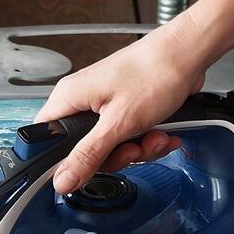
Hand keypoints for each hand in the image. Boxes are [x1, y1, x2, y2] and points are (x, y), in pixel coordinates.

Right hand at [36, 15, 209, 193]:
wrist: (188, 53)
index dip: (62, 162)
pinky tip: (162, 134)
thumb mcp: (119, 123)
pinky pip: (127, 137)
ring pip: (110, 147)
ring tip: (155, 136)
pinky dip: (147, 140)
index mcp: (69, 98)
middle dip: (115, 156)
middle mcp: (82, 100)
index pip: (45, 140)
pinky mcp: (124, 108)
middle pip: (83, 150)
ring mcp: (104, 105)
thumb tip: (63, 181)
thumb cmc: (155, 71)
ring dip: (137, 149)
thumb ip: (88, 155)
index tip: (85, 170)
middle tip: (132, 148)